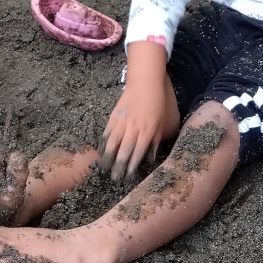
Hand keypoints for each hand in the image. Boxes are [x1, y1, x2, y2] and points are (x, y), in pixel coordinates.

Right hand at [101, 43, 177, 179]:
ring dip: (108, 157)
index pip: (137, 154)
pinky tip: (101, 151)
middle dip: (118, 166)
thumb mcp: (161, 125)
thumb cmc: (156, 105)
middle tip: (114, 178)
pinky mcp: (113, 116)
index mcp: (146, 132)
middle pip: (123, 151)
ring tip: (104, 168)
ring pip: (112, 143)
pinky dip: (103, 142)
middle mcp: (132, 129)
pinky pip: (107, 132)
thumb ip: (154, 143)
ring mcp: (121, 122)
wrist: (144, 84)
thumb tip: (149, 160)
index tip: (127, 177)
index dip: (131, 167)